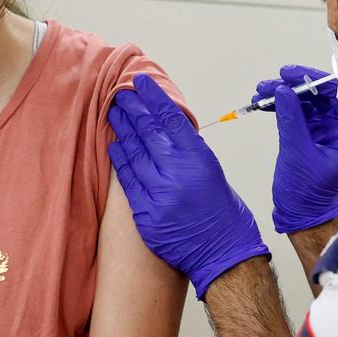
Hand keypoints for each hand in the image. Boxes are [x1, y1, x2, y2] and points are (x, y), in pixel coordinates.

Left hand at [108, 74, 269, 299]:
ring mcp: (159, 195)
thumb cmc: (224, 213)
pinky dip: (122, 162)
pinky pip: (128, 182)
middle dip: (133, 110)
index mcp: (198, 159)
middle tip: (121, 94)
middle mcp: (177, 174)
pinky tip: (115, 147)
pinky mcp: (146, 215)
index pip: (170, 118)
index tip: (141, 83)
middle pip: (148, 132)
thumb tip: (165, 128)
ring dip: (123, 132)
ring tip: (114, 114)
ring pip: (134, 154)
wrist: (224, 253)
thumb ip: (187, 150)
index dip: (153, 98)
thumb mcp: (211, 170)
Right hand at [253, 64, 337, 233]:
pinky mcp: (315, 132)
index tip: (294, 75)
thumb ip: (291, 119)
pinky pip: (301, 111)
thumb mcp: (297, 153)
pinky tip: (264, 102)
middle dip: (297, 85)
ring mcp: (330, 130)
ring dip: (285, 94)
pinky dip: (283, 106)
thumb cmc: (307, 193)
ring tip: (261, 92)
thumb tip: (282, 90)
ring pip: (310, 101)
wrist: (300, 212)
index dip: (318, 81)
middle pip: (324, 95)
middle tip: (274, 80)